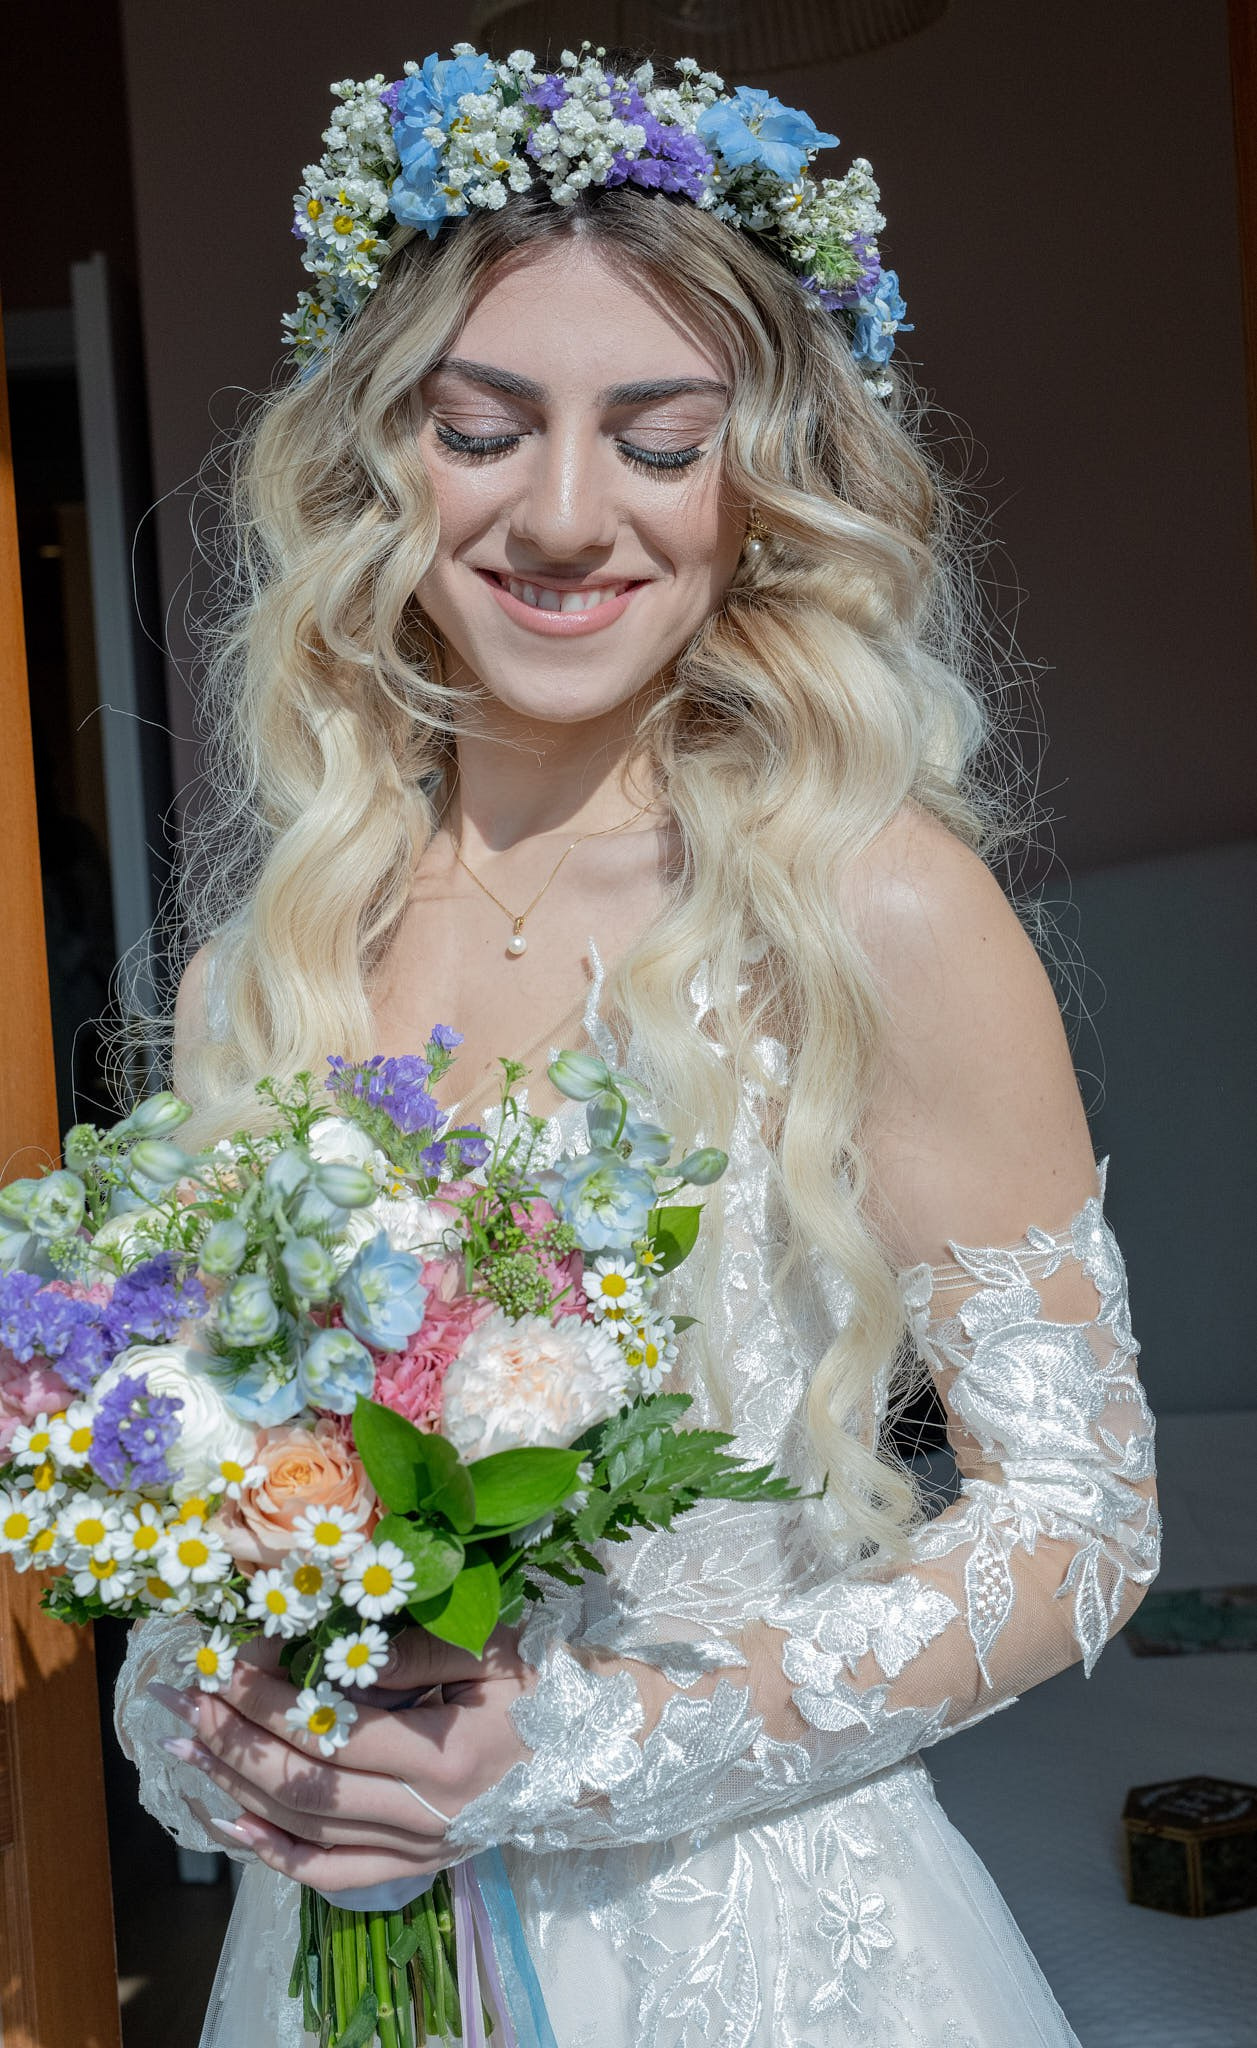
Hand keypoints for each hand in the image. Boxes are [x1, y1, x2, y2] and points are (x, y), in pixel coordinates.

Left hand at [150, 1626, 533, 1891]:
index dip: (266, 1698)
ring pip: (306, 1830)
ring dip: (237, 1789)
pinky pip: (332, 1873)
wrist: (603, 1752)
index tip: (222, 1663)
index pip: (328, 1730)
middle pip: (304, 1784)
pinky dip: (275, 1854)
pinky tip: (232, 1824)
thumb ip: (406, 1651)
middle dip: (233, 1740)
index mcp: (444, 1756)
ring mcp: (420, 1850)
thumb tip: (323, 1646)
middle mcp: (426, 1817)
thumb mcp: (485, 1650)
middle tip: (182, 1701)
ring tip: (187, 1749)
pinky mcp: (418, 1868)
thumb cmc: (546, 1685)